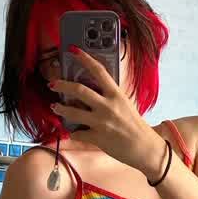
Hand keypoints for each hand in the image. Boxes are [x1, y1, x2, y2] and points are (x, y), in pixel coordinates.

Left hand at [48, 46, 166, 180]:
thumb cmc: (135, 126)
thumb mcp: (125, 104)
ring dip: (60, 108)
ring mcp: (101, 122)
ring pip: (73, 112)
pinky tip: (74, 131)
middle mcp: (108, 106)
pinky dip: (73, 132)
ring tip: (55, 106)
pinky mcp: (97, 138)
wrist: (144, 147)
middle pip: (79, 90)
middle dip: (62, 85)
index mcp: (116, 94)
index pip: (98, 71)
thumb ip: (109, 97)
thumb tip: (91, 91)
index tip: (73, 50)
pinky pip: (77, 133)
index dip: (84, 58)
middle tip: (53, 84)